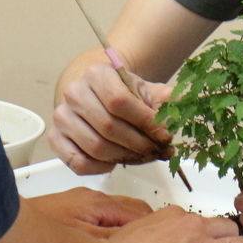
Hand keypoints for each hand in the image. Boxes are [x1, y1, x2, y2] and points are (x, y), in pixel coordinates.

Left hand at [27, 188, 152, 237]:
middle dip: (146, 227)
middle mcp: (91, 199)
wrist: (0, 234)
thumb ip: (116, 241)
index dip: (157, 230)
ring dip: (127, 229)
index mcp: (100, 204)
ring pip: (114, 213)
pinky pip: (98, 218)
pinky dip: (109, 230)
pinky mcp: (66, 211)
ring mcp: (78, 204)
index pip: (141, 213)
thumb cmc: (38, 238)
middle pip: (131, 210)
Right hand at [51, 61, 174, 174]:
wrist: (95, 95)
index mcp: (97, 74)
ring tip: (143, 156)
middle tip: (158, 151)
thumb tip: (186, 108)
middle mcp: (74, 92)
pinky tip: (117, 161)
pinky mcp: (56, 139)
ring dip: (125, 157)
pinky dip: (102, 168)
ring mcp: (61, 117)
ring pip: (95, 148)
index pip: (120, 102)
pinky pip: (79, 163)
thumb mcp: (148, 91)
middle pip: (108, 127)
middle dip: (139, 144)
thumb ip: (167, 100)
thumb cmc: (125, 95)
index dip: (145, 122)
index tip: (165, 135)